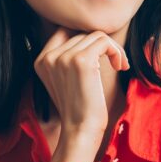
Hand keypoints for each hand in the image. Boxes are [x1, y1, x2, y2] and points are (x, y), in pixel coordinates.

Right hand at [34, 28, 128, 161]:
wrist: (80, 130)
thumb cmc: (79, 108)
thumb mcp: (65, 80)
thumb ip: (67, 57)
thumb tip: (89, 34)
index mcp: (41, 61)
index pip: (64, 31)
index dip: (85, 39)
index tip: (99, 55)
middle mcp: (48, 57)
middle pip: (82, 33)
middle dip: (103, 46)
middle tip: (116, 63)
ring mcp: (63, 58)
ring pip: (96, 35)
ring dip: (113, 48)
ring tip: (119, 65)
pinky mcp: (81, 61)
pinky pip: (105, 41)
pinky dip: (117, 51)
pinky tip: (120, 66)